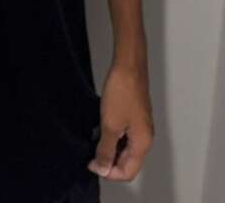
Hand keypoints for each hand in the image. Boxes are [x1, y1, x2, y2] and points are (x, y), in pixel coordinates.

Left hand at [87, 62, 154, 181]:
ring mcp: (140, 126)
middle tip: (91, 154)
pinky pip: (124, 134)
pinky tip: (100, 128)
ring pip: (125, 148)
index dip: (109, 172)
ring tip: (94, 140)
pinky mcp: (134, 115)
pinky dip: (112, 136)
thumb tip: (103, 169)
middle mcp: (145, 137)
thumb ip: (106, 150)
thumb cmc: (122, 92)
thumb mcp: (110, 125)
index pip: (128, 172)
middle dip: (109, 161)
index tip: (92, 164)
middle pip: (127, 161)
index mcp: (142, 143)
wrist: (128, 65)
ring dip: (110, 148)